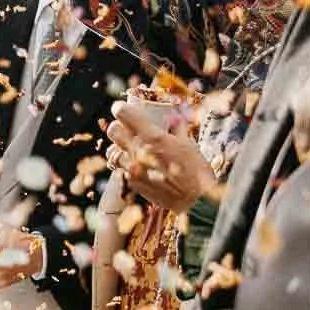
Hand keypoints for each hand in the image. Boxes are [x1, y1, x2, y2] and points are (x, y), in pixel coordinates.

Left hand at [108, 97, 217, 213]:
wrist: (194, 201)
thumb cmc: (196, 172)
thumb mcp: (189, 145)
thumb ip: (177, 129)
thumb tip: (174, 118)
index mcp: (153, 138)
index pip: (124, 115)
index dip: (121, 109)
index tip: (122, 108)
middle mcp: (138, 151)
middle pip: (113, 131)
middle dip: (119, 126)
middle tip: (128, 128)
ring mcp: (132, 168)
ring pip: (113, 151)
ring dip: (121, 147)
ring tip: (133, 148)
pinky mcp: (131, 182)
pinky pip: (121, 168)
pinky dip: (127, 163)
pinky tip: (139, 164)